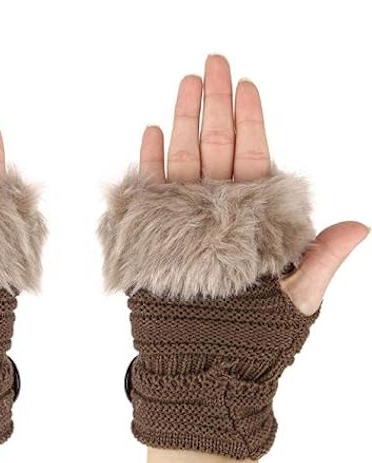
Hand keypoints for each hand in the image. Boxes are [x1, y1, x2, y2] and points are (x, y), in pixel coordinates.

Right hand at [139, 54, 368, 314]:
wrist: (203, 358)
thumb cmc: (253, 332)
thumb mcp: (298, 296)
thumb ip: (321, 259)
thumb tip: (360, 229)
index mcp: (255, 216)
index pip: (253, 156)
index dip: (250, 119)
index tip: (245, 84)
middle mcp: (220, 211)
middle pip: (217, 147)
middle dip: (214, 104)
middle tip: (212, 64)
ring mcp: (187, 219)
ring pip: (184, 161)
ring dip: (183, 122)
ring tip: (185, 86)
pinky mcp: (158, 233)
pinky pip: (153, 190)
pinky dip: (152, 162)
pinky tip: (152, 134)